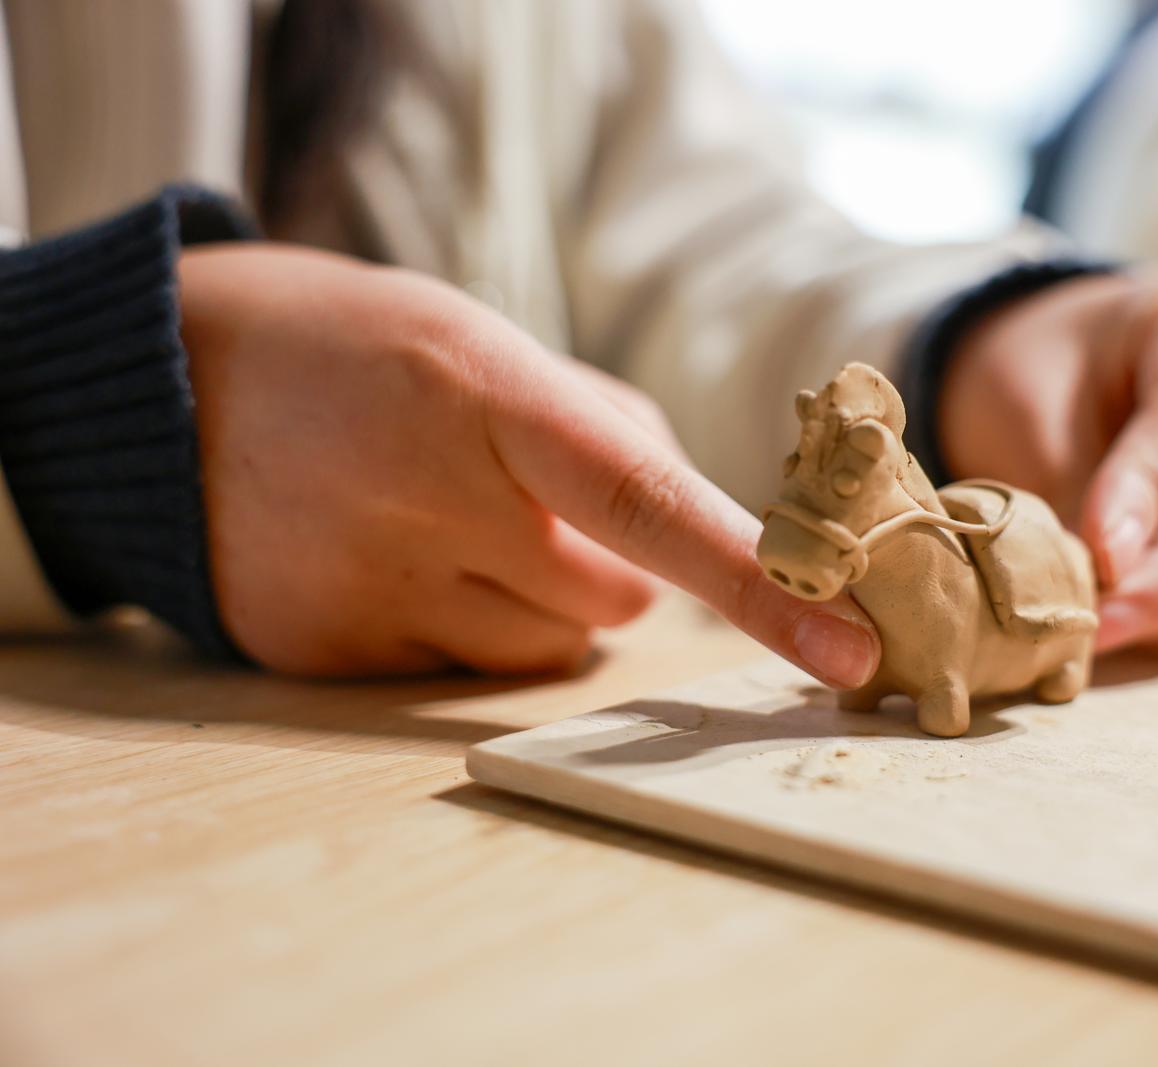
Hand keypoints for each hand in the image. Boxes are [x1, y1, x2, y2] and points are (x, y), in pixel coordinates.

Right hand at [179, 244, 879, 684]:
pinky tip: (393, 560)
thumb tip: (704, 528)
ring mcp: (365, 581)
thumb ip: (606, 426)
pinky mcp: (319, 649)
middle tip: (529, 506)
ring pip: (548, 653)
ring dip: (543, 607)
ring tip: (455, 529)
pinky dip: (460, 630)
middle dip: (612, 571)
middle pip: (615, 603)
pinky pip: (459, 675)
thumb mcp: (487, 341)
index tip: (849, 649)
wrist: (170, 381)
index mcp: (483, 393)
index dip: (759, 582)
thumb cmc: (370, 353)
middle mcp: (423, 494)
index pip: (649, 501)